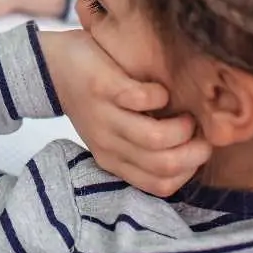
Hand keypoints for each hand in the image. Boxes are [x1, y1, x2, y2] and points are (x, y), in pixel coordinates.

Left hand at [40, 29, 211, 196]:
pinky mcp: (103, 88)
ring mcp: (105, 117)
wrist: (53, 67)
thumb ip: (142, 146)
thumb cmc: (94, 101)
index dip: (189, 171)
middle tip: (200, 132)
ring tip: (184, 113)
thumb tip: (193, 150)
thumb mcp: (113, 133)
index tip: (198, 149)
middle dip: (195, 152)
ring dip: (182, 126)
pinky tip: (159, 91)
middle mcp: (108, 144)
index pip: (161, 185)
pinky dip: (159, 95)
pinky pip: (141, 99)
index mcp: (113, 160)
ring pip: (155, 139)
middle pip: (164, 166)